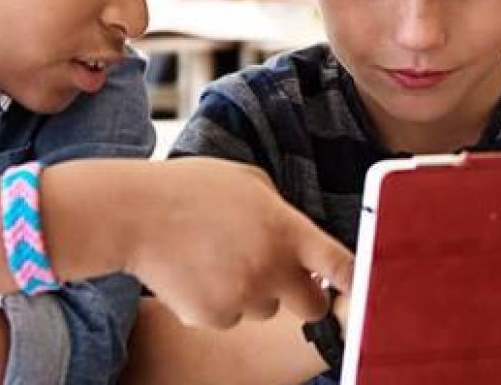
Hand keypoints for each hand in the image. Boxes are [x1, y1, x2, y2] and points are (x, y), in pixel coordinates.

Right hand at [109, 158, 353, 329]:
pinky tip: (195, 274)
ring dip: (251, 294)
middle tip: (282, 280)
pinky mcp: (213, 316)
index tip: (366, 289)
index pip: (340, 264)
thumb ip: (280, 210)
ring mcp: (243, 295)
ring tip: (216, 259)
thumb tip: (295, 234)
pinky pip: (227, 319)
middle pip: (312, 306)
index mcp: (286, 228)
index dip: (358, 281)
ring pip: (263, 310)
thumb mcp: (248, 181)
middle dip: (304, 298)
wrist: (134, 214)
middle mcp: (272, 266)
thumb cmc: (189, 189)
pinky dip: (215, 305)